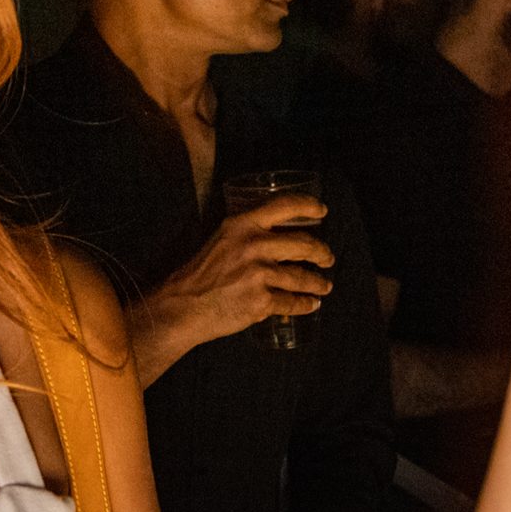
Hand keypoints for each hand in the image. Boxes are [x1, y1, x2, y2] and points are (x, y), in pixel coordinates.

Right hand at [136, 196, 332, 379]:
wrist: (183, 306)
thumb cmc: (199, 274)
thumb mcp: (221, 240)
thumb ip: (248, 234)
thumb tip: (278, 237)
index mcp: (243, 224)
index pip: (284, 206)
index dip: (308, 206)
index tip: (322, 211)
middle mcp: (254, 245)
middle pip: (303, 244)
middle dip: (322, 253)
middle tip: (327, 258)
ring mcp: (259, 274)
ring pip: (302, 277)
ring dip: (318, 283)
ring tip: (324, 286)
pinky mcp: (261, 301)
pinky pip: (291, 302)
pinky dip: (305, 305)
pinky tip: (311, 305)